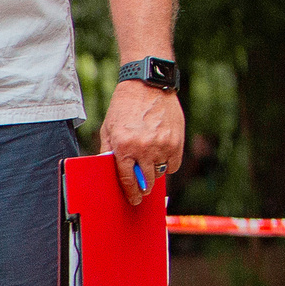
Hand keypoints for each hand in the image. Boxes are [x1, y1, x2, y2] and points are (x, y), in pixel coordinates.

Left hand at [100, 80, 183, 206]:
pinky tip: (161, 156)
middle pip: (146, 181)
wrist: (147, 85)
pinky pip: (173, 165)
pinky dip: (168, 164)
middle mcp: (144, 148)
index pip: (127, 179)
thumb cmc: (124, 106)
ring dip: (154, 173)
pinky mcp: (176, 142)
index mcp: (124, 146)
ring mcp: (162, 146)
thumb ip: (109, 151)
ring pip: (160, 173)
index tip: (132, 200)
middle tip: (142, 189)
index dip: (130, 193)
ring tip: (148, 163)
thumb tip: (111, 172)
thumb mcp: (108, 128)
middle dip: (143, 188)